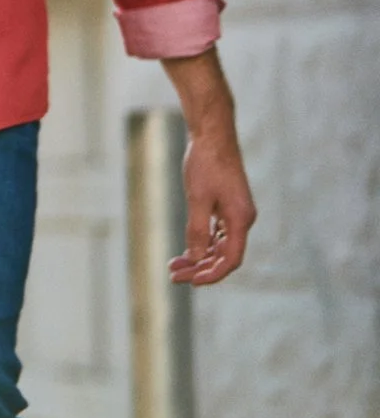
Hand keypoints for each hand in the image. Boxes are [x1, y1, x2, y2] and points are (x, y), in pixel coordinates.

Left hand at [169, 131, 256, 285]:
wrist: (212, 136)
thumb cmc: (206, 164)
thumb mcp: (198, 198)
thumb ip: (198, 230)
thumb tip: (196, 259)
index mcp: (241, 219)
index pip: (230, 259)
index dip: (212, 274)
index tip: (191, 282)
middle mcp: (242, 219)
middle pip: (224, 255)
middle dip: (200, 268)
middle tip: (173, 276)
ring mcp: (236, 213)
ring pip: (219, 245)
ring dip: (199, 257)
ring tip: (174, 265)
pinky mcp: (227, 206)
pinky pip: (217, 233)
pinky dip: (202, 243)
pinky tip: (186, 250)